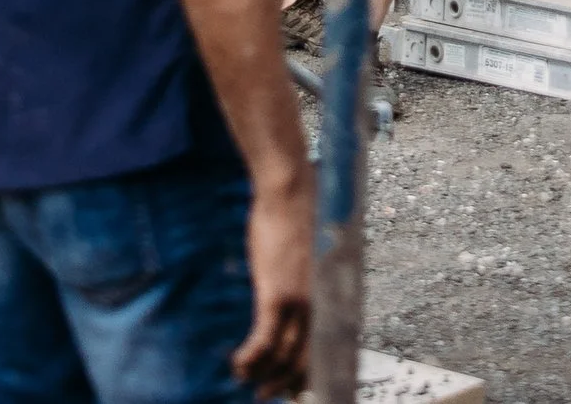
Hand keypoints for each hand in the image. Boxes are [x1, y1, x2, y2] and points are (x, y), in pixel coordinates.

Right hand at [235, 168, 312, 392]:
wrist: (292, 188)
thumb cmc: (300, 212)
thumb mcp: (311, 253)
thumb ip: (311, 278)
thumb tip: (302, 292)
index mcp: (333, 294)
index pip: (326, 349)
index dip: (309, 374)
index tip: (296, 389)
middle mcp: (322, 304)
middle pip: (305, 362)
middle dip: (285, 384)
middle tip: (268, 394)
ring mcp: (301, 302)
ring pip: (281, 356)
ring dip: (262, 374)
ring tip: (246, 379)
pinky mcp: (277, 295)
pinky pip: (263, 341)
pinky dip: (250, 358)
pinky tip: (238, 363)